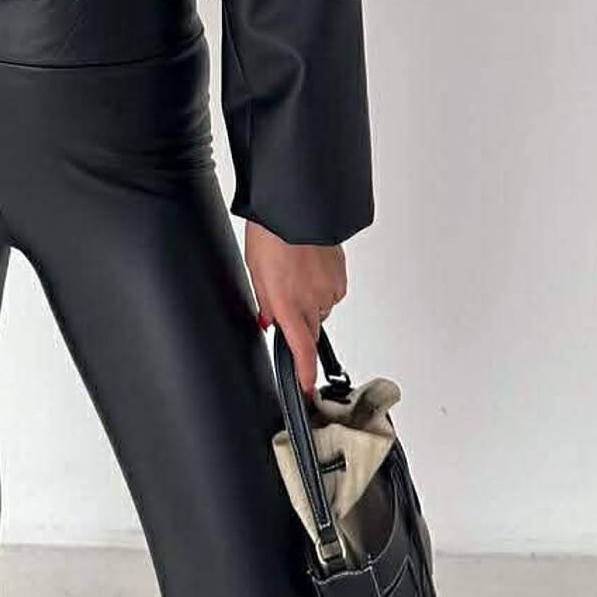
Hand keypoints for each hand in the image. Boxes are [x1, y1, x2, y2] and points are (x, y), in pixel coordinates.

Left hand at [243, 220, 346, 398]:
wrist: (295, 206)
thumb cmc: (269, 234)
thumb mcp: (256, 271)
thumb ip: (265, 301)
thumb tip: (268, 322)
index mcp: (288, 304)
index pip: (301, 350)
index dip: (304, 374)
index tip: (306, 390)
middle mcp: (312, 300)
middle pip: (309, 328)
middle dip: (298, 322)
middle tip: (285, 293)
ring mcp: (329, 288)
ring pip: (320, 307)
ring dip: (309, 298)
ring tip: (294, 270)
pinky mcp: (340, 274)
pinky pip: (331, 290)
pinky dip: (321, 284)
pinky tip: (309, 264)